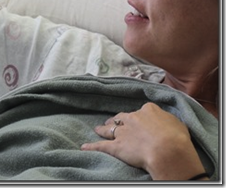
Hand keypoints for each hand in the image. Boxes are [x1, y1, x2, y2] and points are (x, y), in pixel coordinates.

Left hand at [81, 103, 205, 179]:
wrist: (167, 151)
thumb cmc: (177, 138)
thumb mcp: (177, 123)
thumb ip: (167, 120)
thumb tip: (166, 122)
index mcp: (148, 110)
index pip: (142, 111)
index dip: (140, 116)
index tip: (140, 120)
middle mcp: (132, 118)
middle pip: (122, 117)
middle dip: (117, 120)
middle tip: (113, 122)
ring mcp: (123, 132)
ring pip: (110, 128)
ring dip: (103, 128)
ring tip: (98, 129)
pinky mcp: (116, 146)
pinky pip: (101, 145)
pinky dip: (92, 146)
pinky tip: (84, 147)